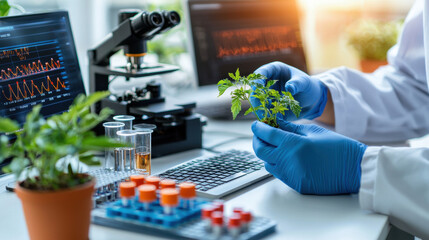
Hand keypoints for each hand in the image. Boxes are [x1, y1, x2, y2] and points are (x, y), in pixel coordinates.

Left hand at [251, 120, 366, 194]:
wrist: (355, 170)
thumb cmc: (338, 148)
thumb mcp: (314, 131)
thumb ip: (291, 128)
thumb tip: (275, 124)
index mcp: (294, 144)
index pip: (267, 135)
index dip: (258, 128)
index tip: (256, 125)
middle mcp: (289, 161)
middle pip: (260, 151)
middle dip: (257, 141)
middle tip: (260, 135)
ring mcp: (291, 175)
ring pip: (267, 163)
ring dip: (266, 154)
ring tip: (272, 146)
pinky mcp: (296, 185)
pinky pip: (278, 174)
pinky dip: (277, 164)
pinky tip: (283, 157)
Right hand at [252, 61, 327, 120]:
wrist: (311, 100)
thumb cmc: (308, 87)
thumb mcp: (304, 83)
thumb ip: (297, 84)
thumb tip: (289, 87)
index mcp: (274, 70)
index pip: (261, 72)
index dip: (257, 80)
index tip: (258, 89)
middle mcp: (267, 81)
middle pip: (255, 89)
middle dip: (256, 100)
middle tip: (261, 109)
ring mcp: (266, 94)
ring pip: (256, 102)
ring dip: (260, 110)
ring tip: (267, 118)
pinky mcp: (268, 105)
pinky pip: (262, 111)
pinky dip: (265, 116)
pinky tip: (270, 120)